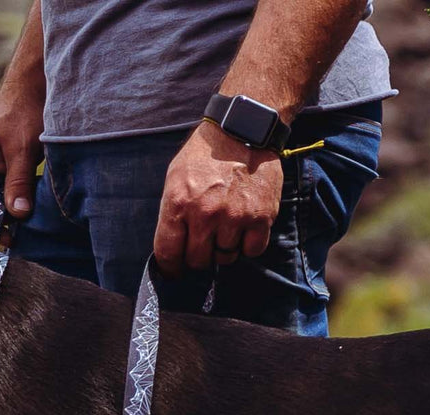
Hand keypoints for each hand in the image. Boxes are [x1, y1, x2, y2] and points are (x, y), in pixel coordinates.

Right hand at [0, 92, 43, 228]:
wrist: (31, 86)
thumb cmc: (23, 112)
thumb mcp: (23, 151)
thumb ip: (18, 184)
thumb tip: (17, 215)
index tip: (9, 241)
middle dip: (1, 224)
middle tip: (25, 237)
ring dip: (11, 215)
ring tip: (30, 226)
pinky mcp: (2, 170)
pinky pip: (5, 194)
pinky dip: (17, 203)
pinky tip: (33, 209)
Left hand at [153, 120, 283, 275]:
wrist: (242, 130)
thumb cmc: (204, 156)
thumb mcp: (174, 180)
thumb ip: (171, 215)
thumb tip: (171, 249)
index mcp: (178, 204)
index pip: (168, 254)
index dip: (171, 267)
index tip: (175, 270)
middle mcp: (205, 214)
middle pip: (198, 261)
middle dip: (199, 256)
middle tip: (204, 243)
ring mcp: (234, 217)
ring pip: (225, 258)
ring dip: (224, 249)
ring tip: (226, 228)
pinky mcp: (261, 216)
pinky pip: (252, 250)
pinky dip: (248, 245)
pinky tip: (244, 229)